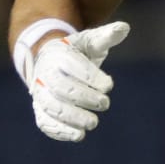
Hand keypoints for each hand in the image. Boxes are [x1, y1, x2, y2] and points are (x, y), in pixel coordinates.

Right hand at [28, 21, 130, 142]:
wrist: (51, 61)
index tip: (109, 85)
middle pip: (60, 88)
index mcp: (58, 55)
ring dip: (71, 117)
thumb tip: (124, 28)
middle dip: (83, 98)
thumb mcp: (90, 41)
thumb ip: (106, 36)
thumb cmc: (77, 51)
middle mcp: (45, 74)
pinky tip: (77, 135)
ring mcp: (40, 93)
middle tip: (105, 104)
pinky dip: (59, 131)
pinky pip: (44, 122)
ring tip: (93, 123)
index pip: (72, 66)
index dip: (90, 76)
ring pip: (50, 107)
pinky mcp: (40, 109)